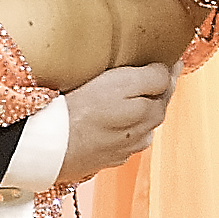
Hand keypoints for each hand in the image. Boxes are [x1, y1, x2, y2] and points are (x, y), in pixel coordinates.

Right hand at [55, 61, 176, 184]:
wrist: (49, 145)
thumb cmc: (82, 111)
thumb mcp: (123, 82)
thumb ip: (152, 77)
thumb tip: (168, 72)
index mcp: (151, 114)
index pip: (167, 87)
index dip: (167, 71)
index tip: (169, 58)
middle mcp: (141, 136)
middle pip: (154, 108)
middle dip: (153, 92)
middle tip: (149, 73)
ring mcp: (122, 150)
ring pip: (136, 126)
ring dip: (135, 112)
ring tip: (125, 97)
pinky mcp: (102, 159)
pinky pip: (116, 139)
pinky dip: (116, 128)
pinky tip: (104, 120)